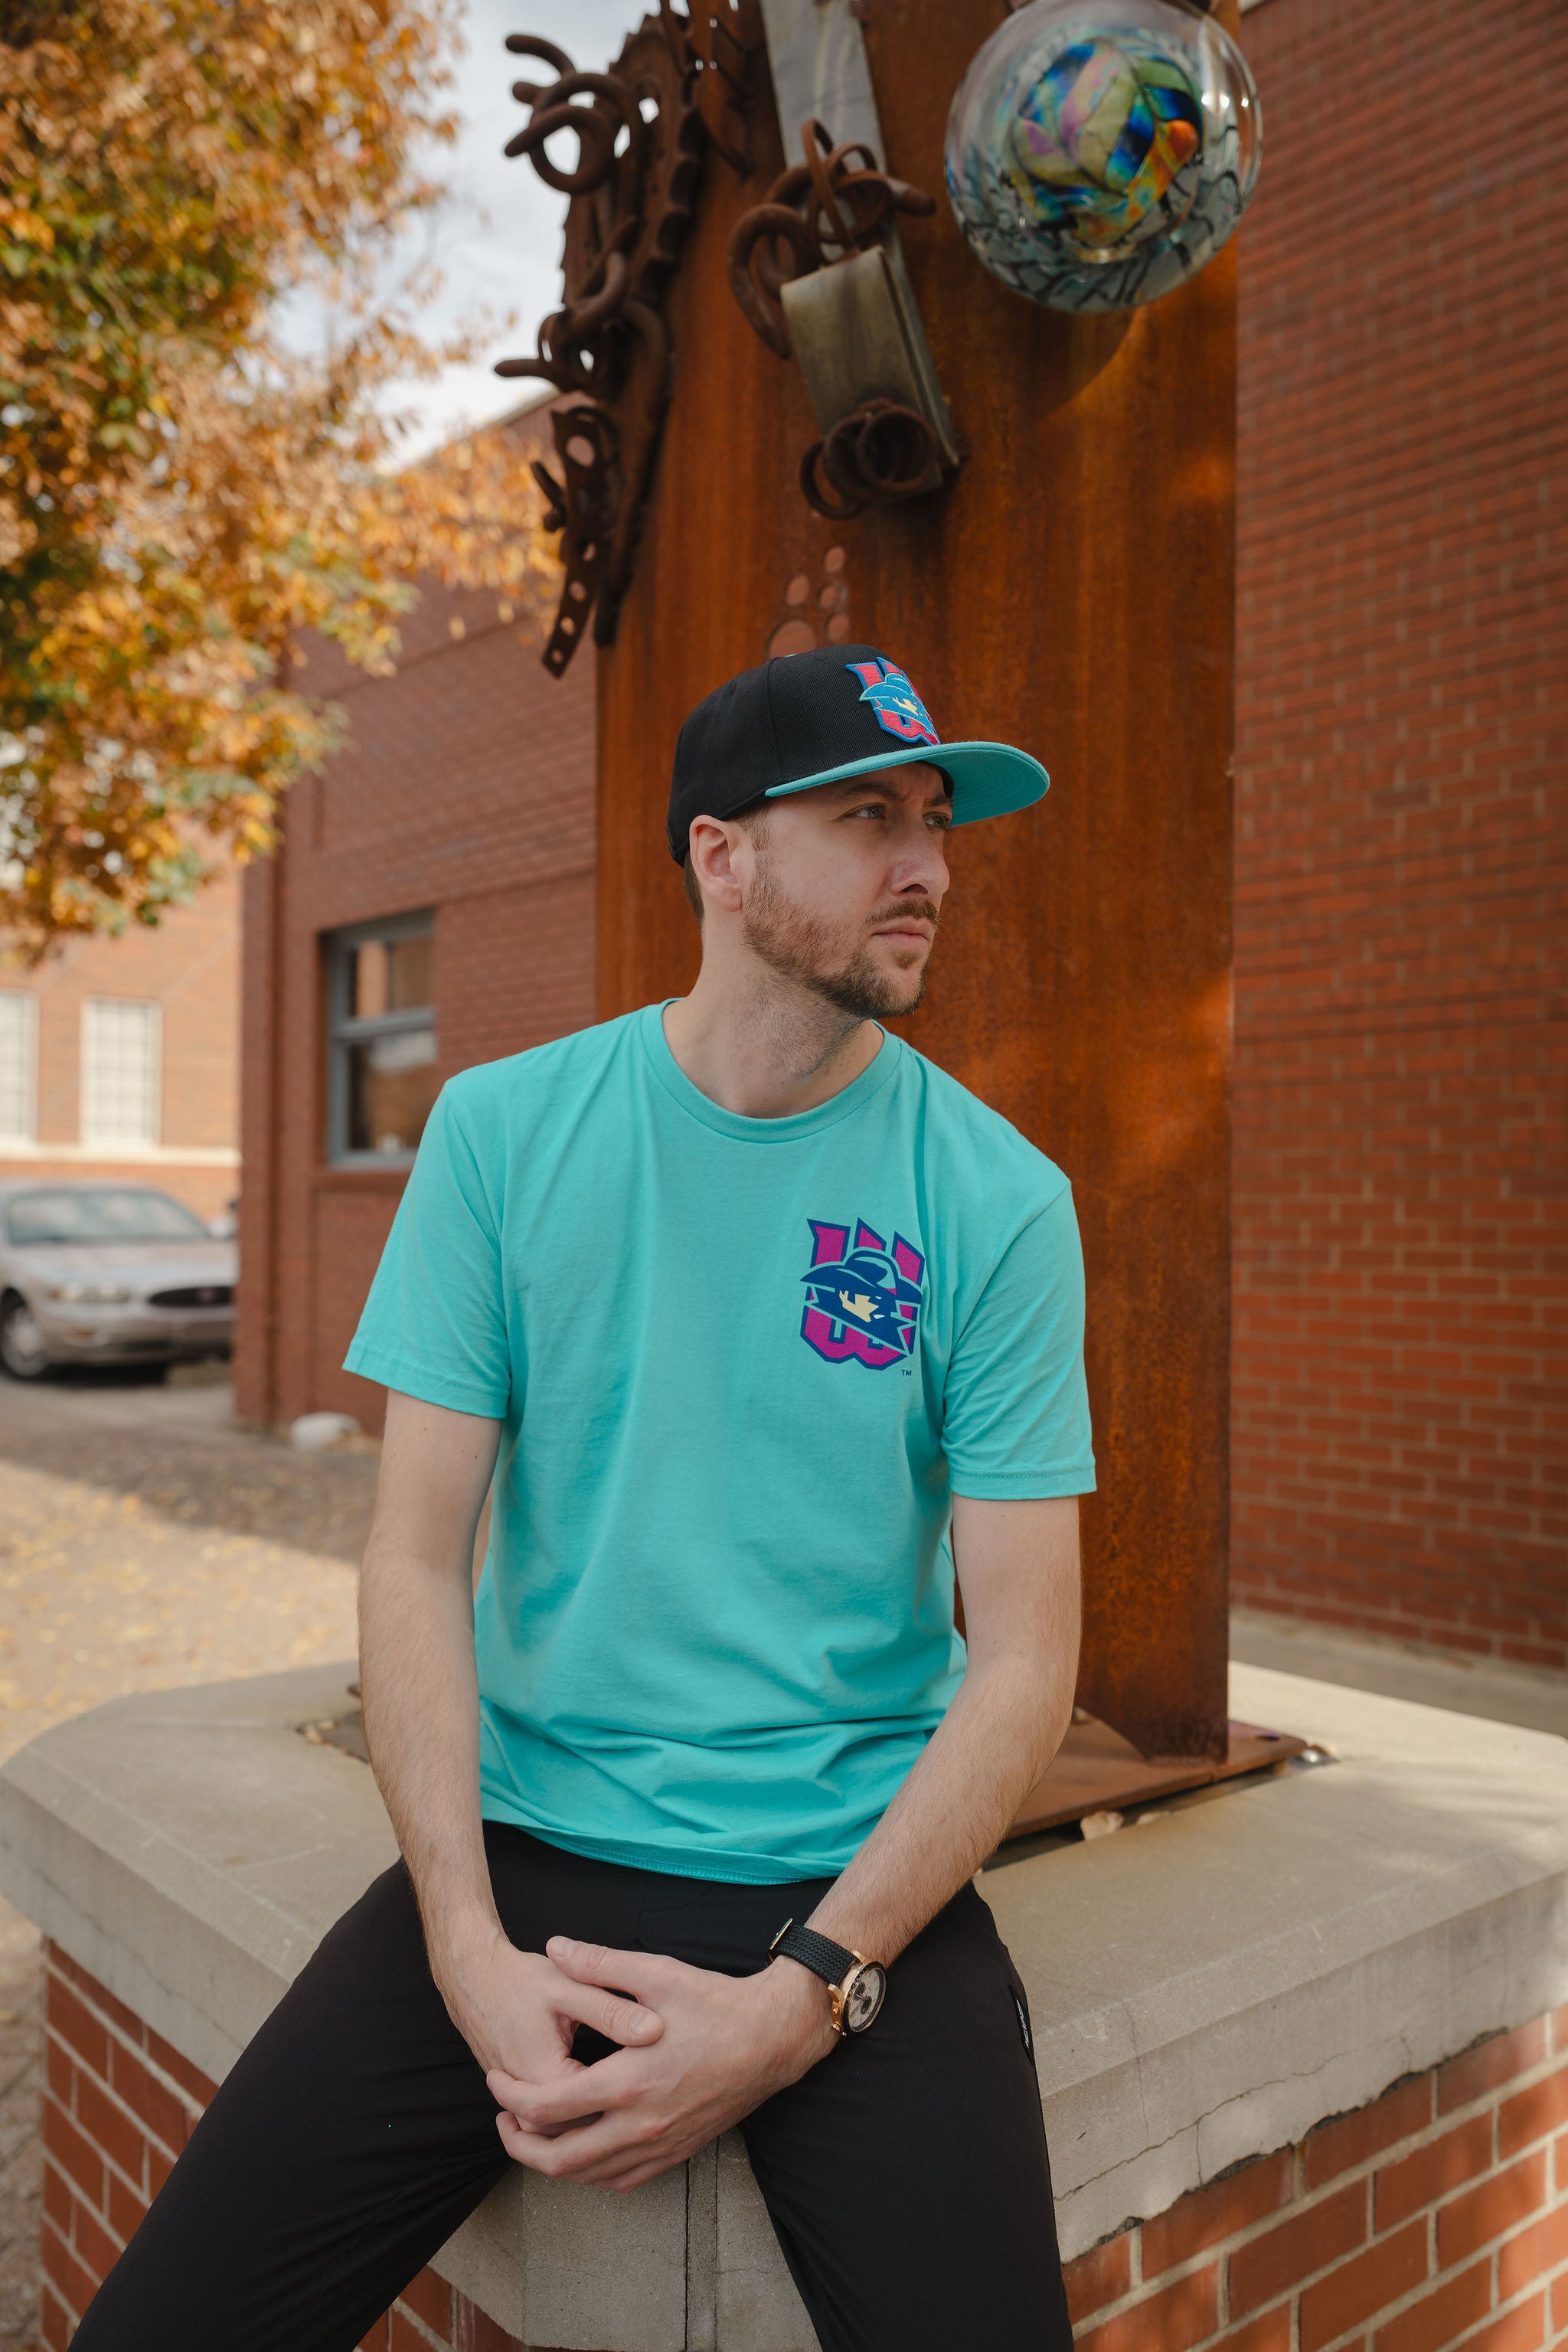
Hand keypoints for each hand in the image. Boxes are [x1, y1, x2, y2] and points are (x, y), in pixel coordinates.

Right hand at [433, 1924, 665, 2125]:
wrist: (470, 1976)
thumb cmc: (519, 1979)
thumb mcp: (570, 1986)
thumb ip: (610, 2010)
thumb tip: (654, 2030)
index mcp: (547, 2076)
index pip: (595, 2115)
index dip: (633, 2106)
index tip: (659, 2081)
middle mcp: (531, 2101)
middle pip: (576, 2136)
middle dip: (616, 2126)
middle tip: (649, 2103)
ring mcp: (521, 2104)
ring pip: (558, 2136)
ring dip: (592, 2131)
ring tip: (629, 2110)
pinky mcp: (519, 2098)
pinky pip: (546, 2126)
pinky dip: (569, 2126)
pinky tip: (598, 2111)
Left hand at [487, 1937, 838, 2190]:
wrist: (771, 2039)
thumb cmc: (714, 2004)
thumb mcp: (656, 1973)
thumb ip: (600, 1964)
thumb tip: (555, 1946)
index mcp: (627, 2081)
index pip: (546, 2109)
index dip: (509, 2098)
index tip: (496, 2079)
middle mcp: (639, 2124)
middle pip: (558, 2159)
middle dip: (519, 2143)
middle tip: (502, 2120)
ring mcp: (659, 2145)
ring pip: (587, 2176)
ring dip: (550, 2161)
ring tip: (533, 2133)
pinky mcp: (676, 2152)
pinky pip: (620, 2180)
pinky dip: (589, 2173)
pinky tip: (581, 2150)